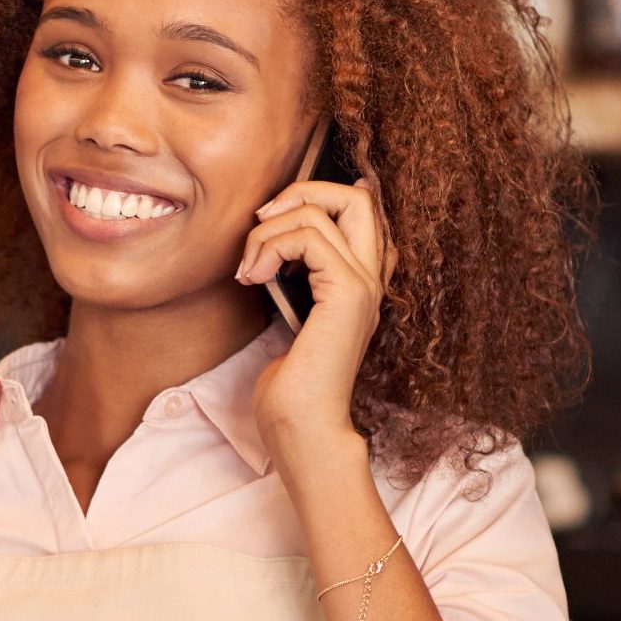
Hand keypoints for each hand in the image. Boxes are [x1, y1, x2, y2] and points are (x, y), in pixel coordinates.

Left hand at [236, 175, 393, 451]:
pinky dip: (269, 247)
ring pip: (321, 212)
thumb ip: (293, 277)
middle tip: (262, 222)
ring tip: (248, 269)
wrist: (302, 427)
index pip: (361, 211)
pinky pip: (308, 236)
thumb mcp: (290, 316)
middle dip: (302, 192)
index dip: (315, 200)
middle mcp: (372, 278)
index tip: (269, 227)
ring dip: (266, 232)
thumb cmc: (291, 386)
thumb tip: (273, 238)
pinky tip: (253, 278)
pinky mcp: (348, 294)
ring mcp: (365, 285)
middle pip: (358, 197)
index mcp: (362, 281)